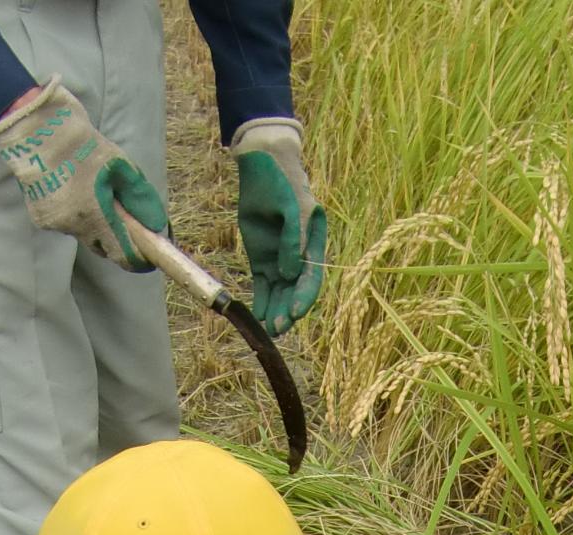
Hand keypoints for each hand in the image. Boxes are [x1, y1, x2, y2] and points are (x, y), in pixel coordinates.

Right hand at [0, 78, 167, 268]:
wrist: (36, 129)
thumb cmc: (83, 145)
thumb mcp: (120, 165)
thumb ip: (139, 198)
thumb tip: (156, 225)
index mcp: (97, 215)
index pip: (123, 255)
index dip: (138, 258)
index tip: (147, 254)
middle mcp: (76, 227)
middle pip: (103, 247)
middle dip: (115, 237)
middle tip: (119, 213)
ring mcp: (56, 225)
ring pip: (83, 234)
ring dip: (92, 222)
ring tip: (89, 190)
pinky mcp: (40, 218)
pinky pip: (65, 224)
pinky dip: (72, 213)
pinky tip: (68, 188)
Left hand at [230, 117, 325, 334]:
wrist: (263, 166)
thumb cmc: (282, 183)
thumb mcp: (291, 208)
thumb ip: (292, 241)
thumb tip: (289, 275)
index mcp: (314, 244)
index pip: (312, 277)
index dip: (304, 297)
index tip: (293, 312)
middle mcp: (299, 256)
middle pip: (295, 290)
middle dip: (287, 311)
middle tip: (277, 328)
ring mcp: (280, 260)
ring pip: (279, 293)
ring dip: (275, 311)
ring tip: (268, 330)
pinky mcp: (262, 261)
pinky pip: (263, 287)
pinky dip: (261, 302)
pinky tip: (258, 318)